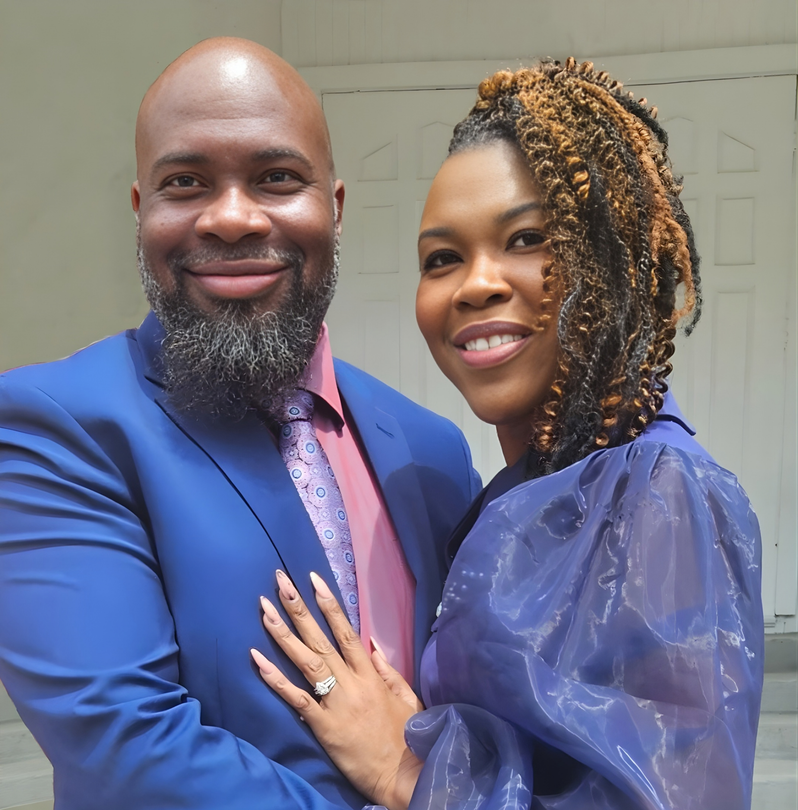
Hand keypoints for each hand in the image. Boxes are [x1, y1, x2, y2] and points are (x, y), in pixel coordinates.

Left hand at [251, 571, 422, 809]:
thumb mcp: (407, 697)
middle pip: (321, 639)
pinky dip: (276, 678)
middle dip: (299, 608)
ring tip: (265, 610)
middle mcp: (352, 682)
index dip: (328, 604)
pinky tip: (257, 659)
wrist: (404, 774)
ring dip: (283, 634)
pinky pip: (297, 698)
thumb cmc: (407, 736)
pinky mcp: (324, 726)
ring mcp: (336, 703)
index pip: (345, 631)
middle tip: (280, 581)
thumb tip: (373, 644)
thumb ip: (388, 670)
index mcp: (371, 674)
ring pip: (306, 661)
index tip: (312, 580)